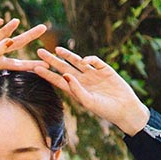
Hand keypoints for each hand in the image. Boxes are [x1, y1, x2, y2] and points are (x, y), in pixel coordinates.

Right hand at [0, 16, 49, 87]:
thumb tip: (10, 40)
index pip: (19, 63)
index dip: (31, 63)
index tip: (45, 63)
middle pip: (17, 43)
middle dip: (30, 36)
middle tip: (44, 28)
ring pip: (4, 32)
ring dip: (11, 27)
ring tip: (17, 21)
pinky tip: (0, 21)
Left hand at [33, 47, 149, 133]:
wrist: (125, 109)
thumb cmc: (105, 110)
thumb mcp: (88, 102)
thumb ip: (76, 90)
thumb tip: (65, 75)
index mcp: (76, 91)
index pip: (58, 80)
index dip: (47, 74)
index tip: (35, 67)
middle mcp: (82, 81)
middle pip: (64, 68)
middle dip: (52, 60)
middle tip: (39, 52)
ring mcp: (93, 74)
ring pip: (77, 62)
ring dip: (67, 55)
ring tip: (56, 49)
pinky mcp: (104, 69)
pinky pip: (94, 61)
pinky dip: (89, 59)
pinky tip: (85, 61)